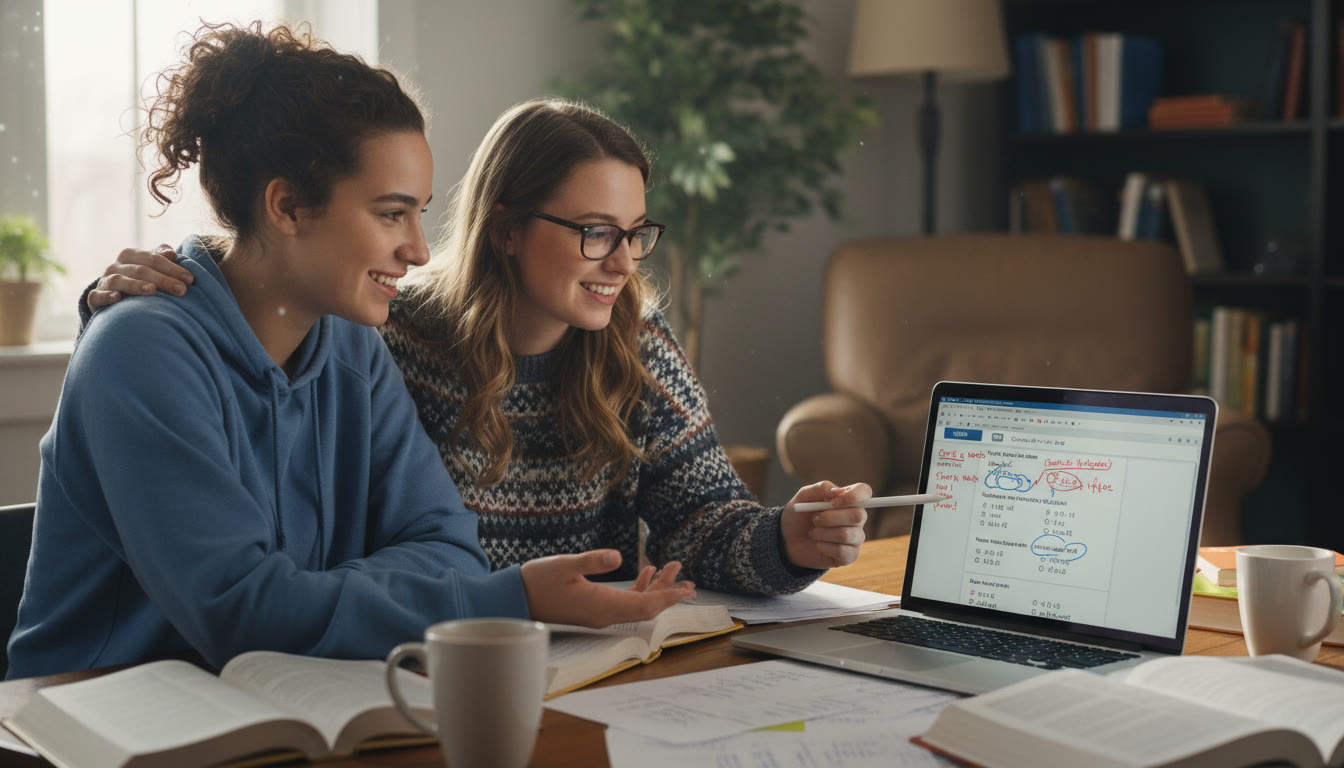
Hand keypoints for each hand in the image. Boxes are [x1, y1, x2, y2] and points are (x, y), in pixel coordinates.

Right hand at [86, 244, 194, 310]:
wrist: (111, 295)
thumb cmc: (139, 279)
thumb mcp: (150, 266)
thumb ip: (161, 258)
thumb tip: (172, 253)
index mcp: (130, 255)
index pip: (153, 259)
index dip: (172, 268)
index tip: (191, 279)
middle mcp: (115, 266)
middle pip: (140, 270)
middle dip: (162, 280)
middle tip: (181, 290)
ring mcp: (104, 281)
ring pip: (119, 281)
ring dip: (136, 285)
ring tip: (152, 290)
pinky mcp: (94, 298)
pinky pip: (97, 296)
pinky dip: (106, 297)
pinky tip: (118, 298)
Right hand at [520, 549, 694, 627]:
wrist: (516, 598)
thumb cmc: (538, 581)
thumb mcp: (564, 565)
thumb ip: (592, 561)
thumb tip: (617, 556)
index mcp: (601, 606)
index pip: (644, 606)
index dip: (667, 598)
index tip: (686, 590)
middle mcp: (604, 614)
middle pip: (645, 608)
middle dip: (668, 593)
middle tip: (689, 581)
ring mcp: (599, 613)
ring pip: (636, 605)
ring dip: (656, 589)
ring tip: (673, 570)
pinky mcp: (593, 608)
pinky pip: (624, 602)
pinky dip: (639, 589)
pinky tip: (646, 572)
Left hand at [781, 481, 870, 569]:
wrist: (789, 541)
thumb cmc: (799, 516)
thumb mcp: (803, 497)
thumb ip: (821, 488)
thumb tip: (837, 491)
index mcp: (848, 500)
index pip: (864, 491)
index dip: (853, 496)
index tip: (833, 502)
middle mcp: (856, 518)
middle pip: (858, 515)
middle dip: (831, 518)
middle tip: (814, 519)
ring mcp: (855, 537)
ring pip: (846, 534)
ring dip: (822, 533)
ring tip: (812, 532)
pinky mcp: (850, 555)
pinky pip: (842, 551)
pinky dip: (823, 547)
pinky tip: (818, 545)